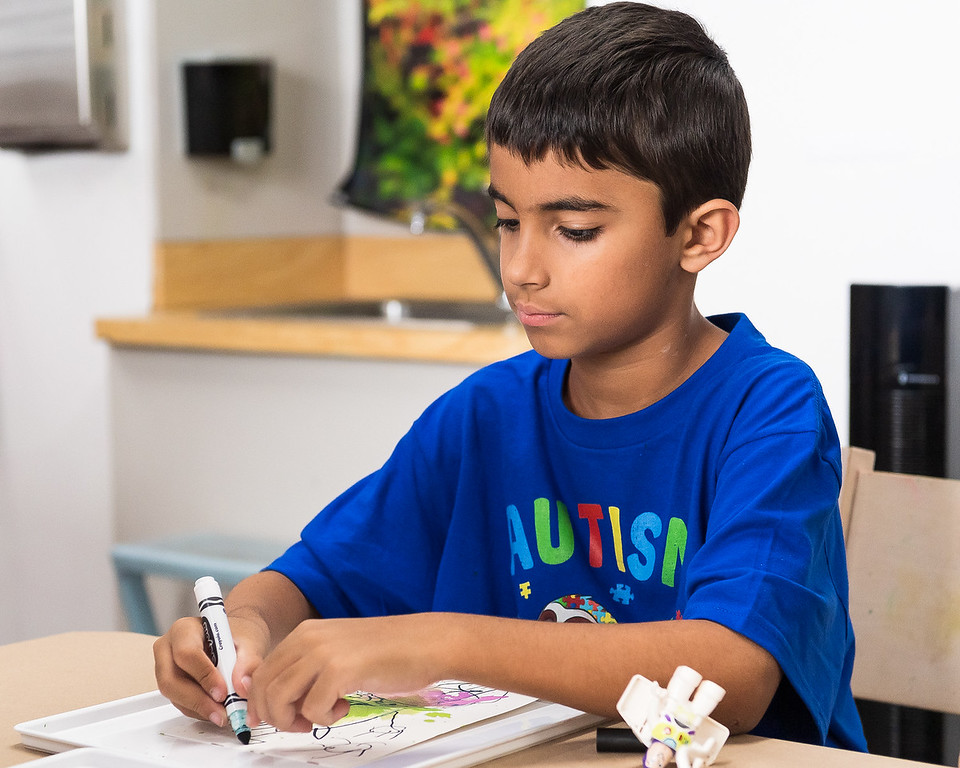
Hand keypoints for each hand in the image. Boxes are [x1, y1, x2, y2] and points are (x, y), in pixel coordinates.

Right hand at [153, 614, 265, 726]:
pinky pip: (180, 704)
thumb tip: (241, 687)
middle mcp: (168, 649)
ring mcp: (166, 669)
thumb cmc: (238, 635)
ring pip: (174, 696)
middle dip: (197, 701)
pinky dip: (199, 711)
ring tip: (224, 714)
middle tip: (221, 713)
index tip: (223, 692)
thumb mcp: (249, 642)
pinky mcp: (172, 686)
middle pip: (171, 680)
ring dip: (199, 709)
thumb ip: (248, 662)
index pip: (186, 654)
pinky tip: (217, 711)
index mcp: (184, 630)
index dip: (204, 676)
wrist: (236, 639)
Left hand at [246, 613, 447, 730]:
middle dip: (274, 715)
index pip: (263, 670)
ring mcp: (322, 653)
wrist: (426, 643)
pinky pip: (312, 709)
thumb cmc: (390, 651)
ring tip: (322, 716)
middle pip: (264, 686)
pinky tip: (345, 707)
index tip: (266, 719)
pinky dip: (324, 718)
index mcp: (307, 632)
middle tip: (299, 723)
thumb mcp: (339, 651)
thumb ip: (310, 666)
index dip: (259, 701)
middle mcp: (309, 638)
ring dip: (295, 720)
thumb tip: (283, 697)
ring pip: (280, 699)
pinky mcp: (340, 670)